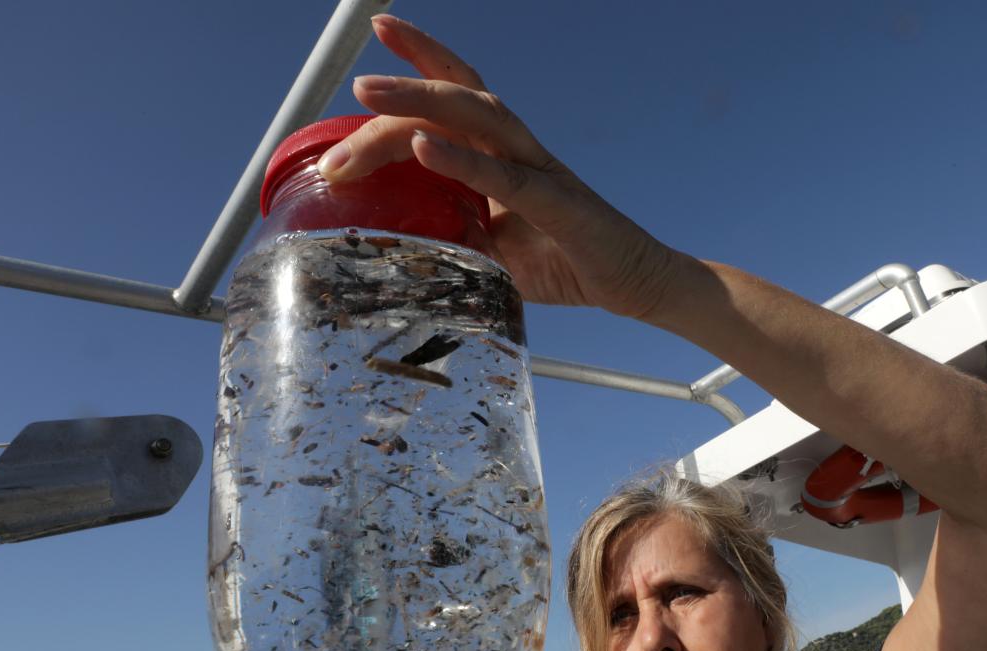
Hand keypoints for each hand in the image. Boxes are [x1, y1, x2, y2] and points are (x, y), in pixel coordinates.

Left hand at [318, 14, 678, 320]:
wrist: (634, 281)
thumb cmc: (565, 262)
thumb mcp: (492, 253)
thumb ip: (450, 238)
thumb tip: (397, 245)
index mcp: (502, 153)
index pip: (454, 94)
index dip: (418, 60)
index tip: (377, 32)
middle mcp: (518, 148)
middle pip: (452, 97)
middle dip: (398, 90)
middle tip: (353, 89)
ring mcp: (539, 169)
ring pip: (474, 116)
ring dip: (417, 100)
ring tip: (368, 93)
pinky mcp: (557, 204)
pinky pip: (503, 177)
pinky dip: (461, 160)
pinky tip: (424, 147)